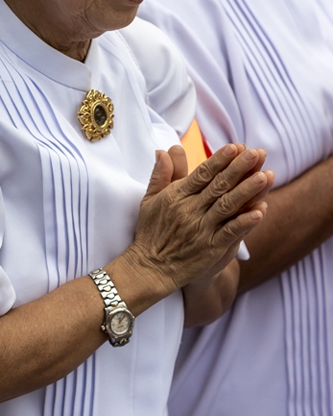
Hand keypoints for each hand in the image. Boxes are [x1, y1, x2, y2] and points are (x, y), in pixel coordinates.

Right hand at [124, 143, 273, 297]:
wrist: (149, 269)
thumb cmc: (151, 232)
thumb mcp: (150, 200)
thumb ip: (161, 174)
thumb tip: (165, 149)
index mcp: (176, 196)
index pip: (202, 174)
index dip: (220, 160)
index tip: (235, 147)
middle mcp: (189, 211)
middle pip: (218, 186)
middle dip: (239, 168)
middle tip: (256, 153)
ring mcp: (201, 230)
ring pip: (227, 206)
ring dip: (247, 191)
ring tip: (265, 176)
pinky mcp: (210, 249)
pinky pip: (230, 233)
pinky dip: (245, 222)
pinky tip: (261, 212)